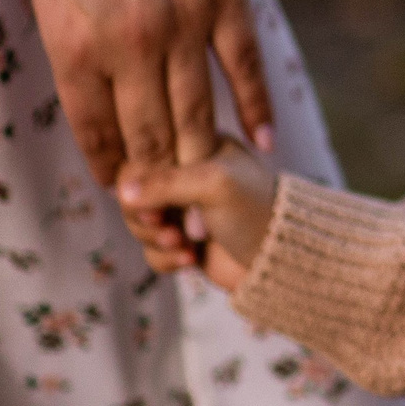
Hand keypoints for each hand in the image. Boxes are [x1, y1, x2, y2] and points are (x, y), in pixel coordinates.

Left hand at [27, 0, 274, 243]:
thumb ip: (73, 41)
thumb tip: (93, 94)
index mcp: (73, 42)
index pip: (97, 135)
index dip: (113, 174)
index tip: (126, 196)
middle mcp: (128, 43)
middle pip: (149, 139)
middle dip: (159, 189)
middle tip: (174, 221)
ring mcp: (182, 21)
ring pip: (197, 116)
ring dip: (203, 164)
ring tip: (212, 196)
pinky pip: (241, 70)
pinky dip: (252, 112)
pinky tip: (259, 144)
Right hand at [118, 136, 280, 291]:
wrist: (282, 259)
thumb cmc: (257, 210)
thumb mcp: (214, 184)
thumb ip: (166, 182)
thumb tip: (121, 191)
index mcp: (197, 145)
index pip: (144, 154)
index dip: (139, 183)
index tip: (156, 203)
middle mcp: (188, 175)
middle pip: (134, 192)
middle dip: (146, 215)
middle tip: (167, 226)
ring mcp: (185, 210)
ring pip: (140, 224)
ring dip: (157, 240)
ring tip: (183, 245)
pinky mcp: (184, 241)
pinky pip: (152, 251)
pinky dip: (166, 258)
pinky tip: (190, 259)